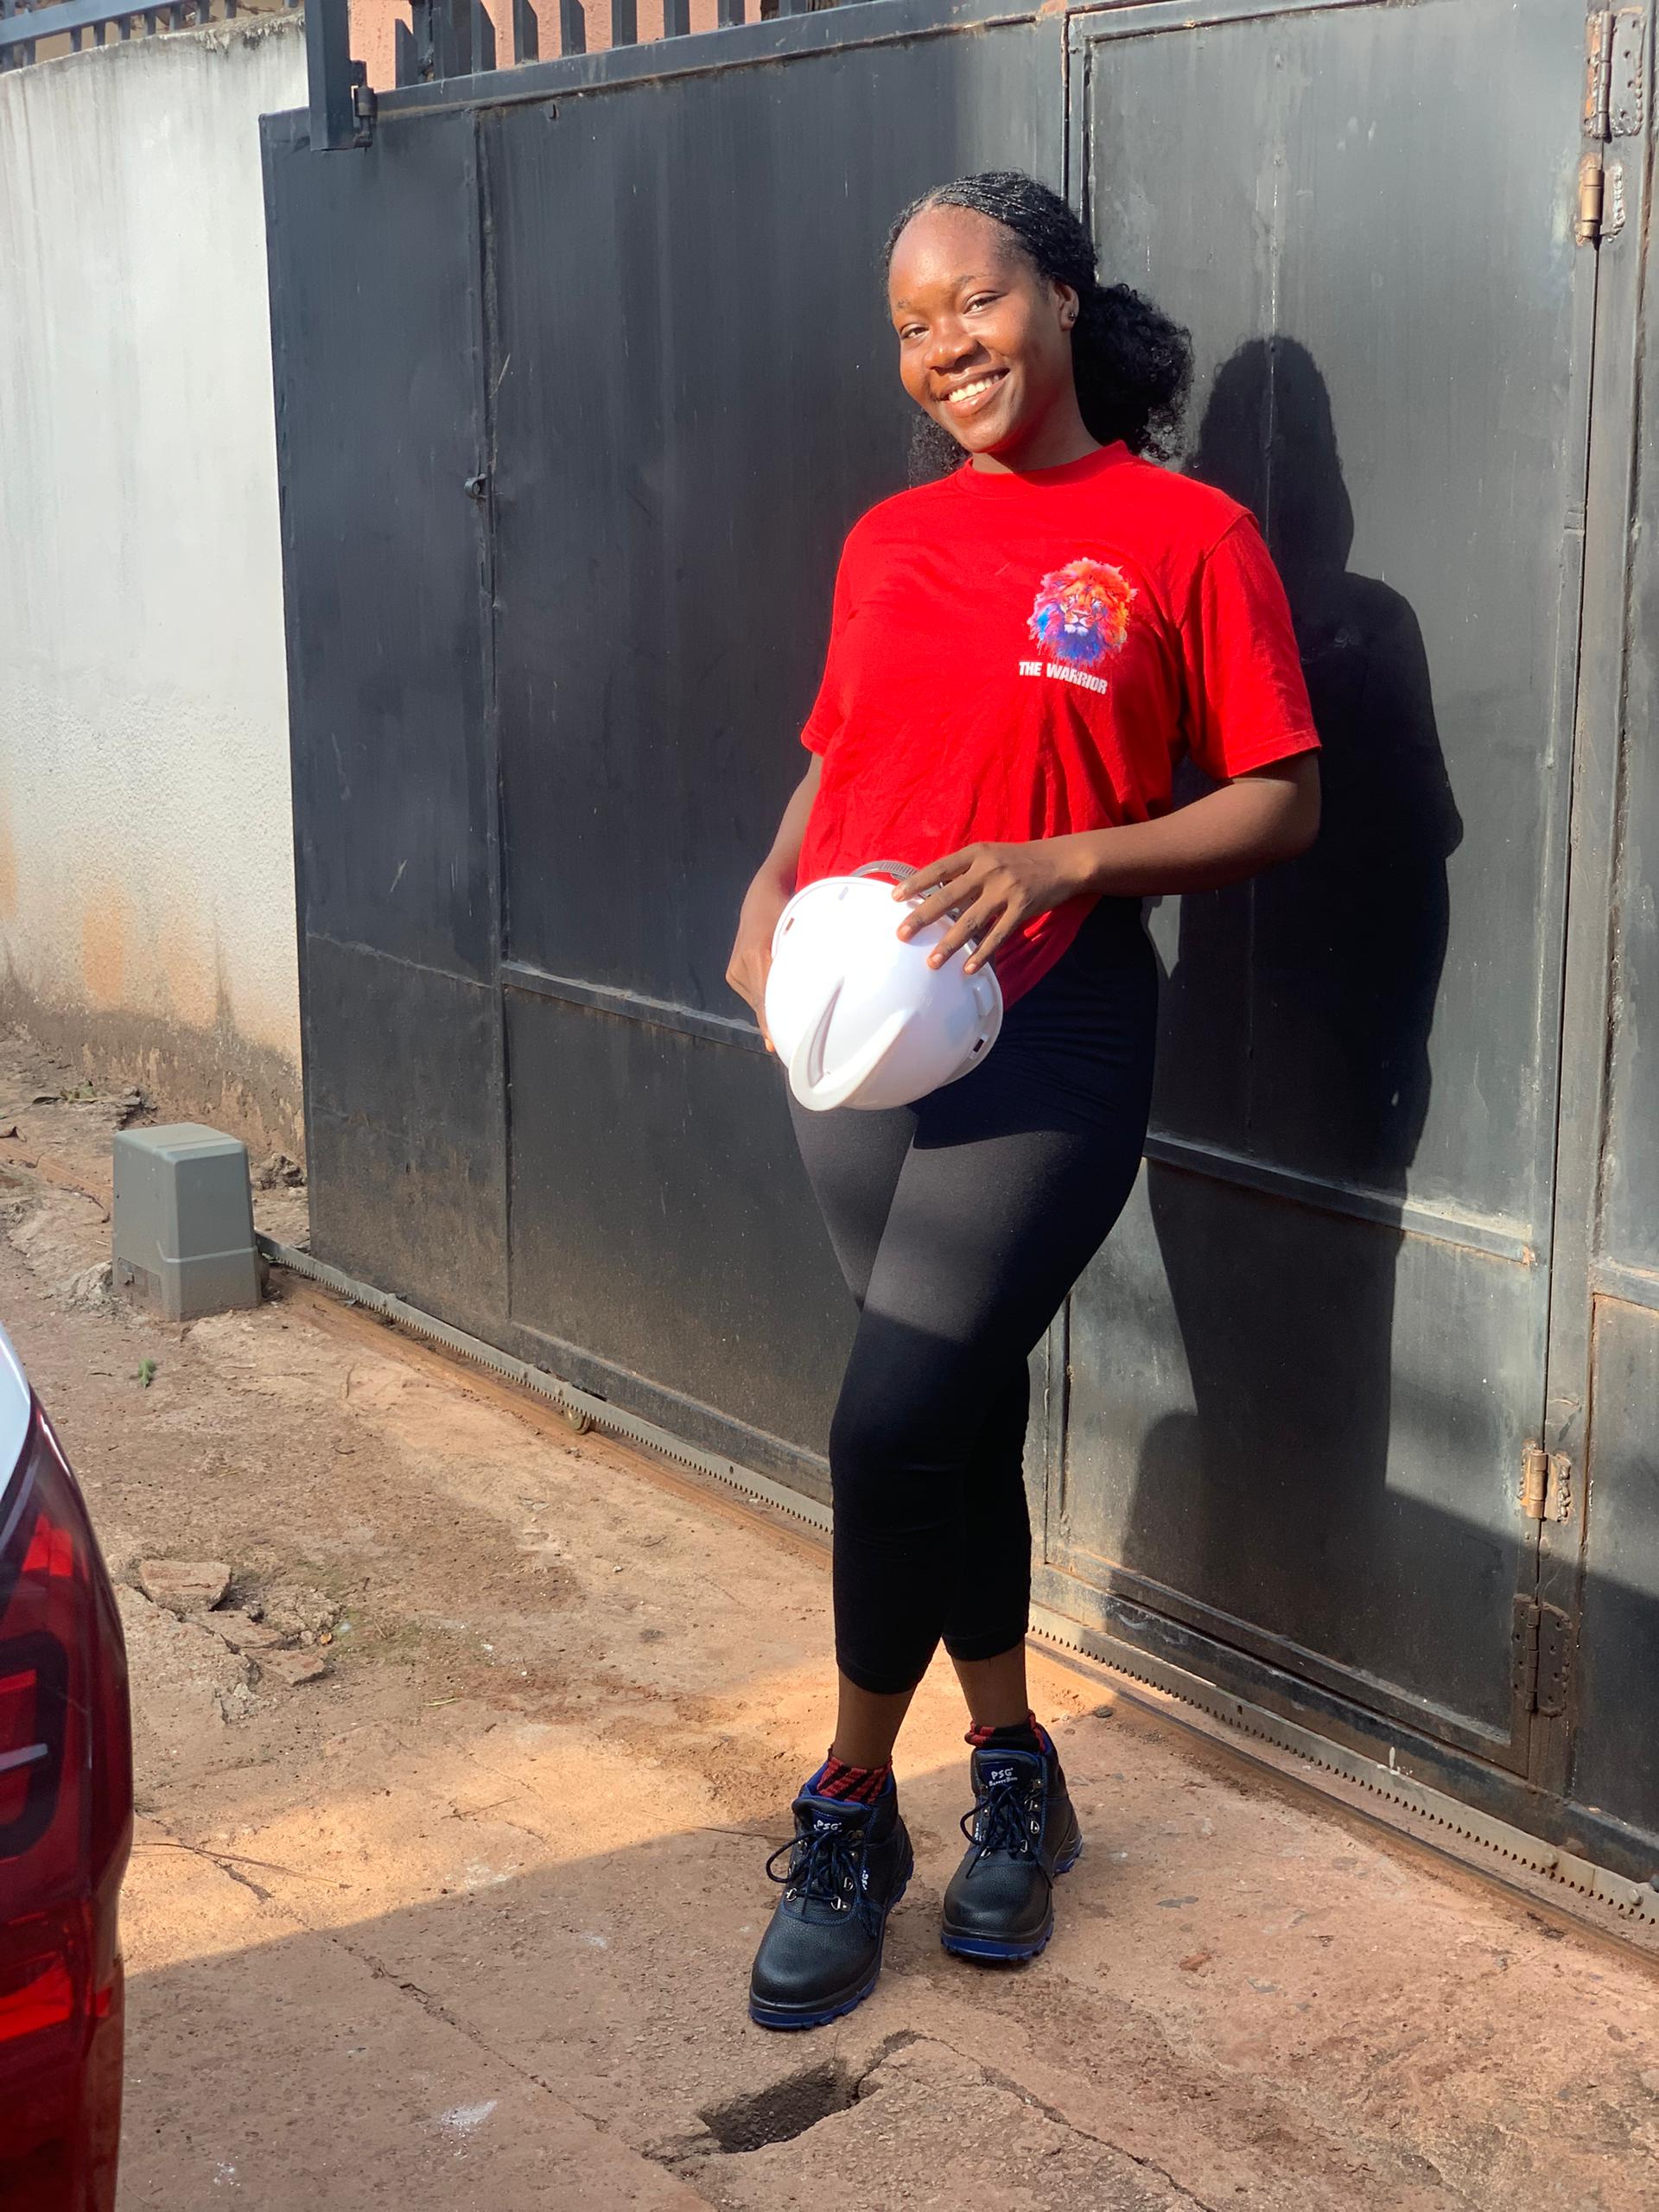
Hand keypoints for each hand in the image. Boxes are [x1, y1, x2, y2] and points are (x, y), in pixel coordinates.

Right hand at [726, 867, 793, 1048]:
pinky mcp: (732, 973)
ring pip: (757, 1001)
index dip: (770, 1024)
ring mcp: (734, 970)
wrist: (761, 899)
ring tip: (785, 1019)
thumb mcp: (800, 936)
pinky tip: (776, 999)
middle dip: (773, 1023)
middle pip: (761, 1004)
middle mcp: (742, 964)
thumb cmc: (790, 913)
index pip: (766, 998)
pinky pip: (753, 995)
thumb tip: (813, 997)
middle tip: (785, 1047)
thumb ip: (803, 963)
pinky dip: (765, 999)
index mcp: (759, 954)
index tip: (775, 1047)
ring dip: (770, 1009)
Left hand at [894, 840, 1090, 972]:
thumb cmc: (1021, 859)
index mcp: (976, 853)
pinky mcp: (1022, 908)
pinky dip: (982, 954)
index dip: (916, 882)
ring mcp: (1005, 890)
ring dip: (949, 944)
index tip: (895, 896)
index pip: (939, 868)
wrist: (1063, 861)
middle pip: (947, 896)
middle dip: (922, 916)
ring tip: (932, 962)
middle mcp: (988, 870)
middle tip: (902, 934)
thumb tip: (934, 891)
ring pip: (970, 921)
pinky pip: (998, 935)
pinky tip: (968, 968)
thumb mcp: (991, 854)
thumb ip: (965, 870)